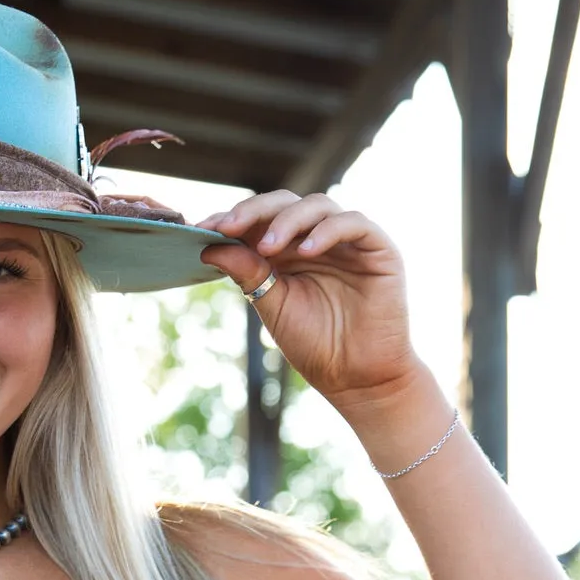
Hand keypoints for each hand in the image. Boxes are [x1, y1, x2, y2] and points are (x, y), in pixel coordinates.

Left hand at [199, 192, 422, 413]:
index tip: (202, 227)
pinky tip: (306, 251)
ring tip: (267, 246)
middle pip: (285, 202)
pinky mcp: (378, 248)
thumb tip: (210, 244)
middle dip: (254, 211)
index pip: (259, 219)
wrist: (355, 377)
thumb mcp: (272, 305)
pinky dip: (327, 231)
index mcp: (288, 250)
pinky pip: (354, 223)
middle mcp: (317, 238)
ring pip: (317, 205)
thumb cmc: (315, 344)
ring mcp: (347, 241)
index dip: (232, 217)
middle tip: (228, 227)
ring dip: (287, 220)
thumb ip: (248, 273)